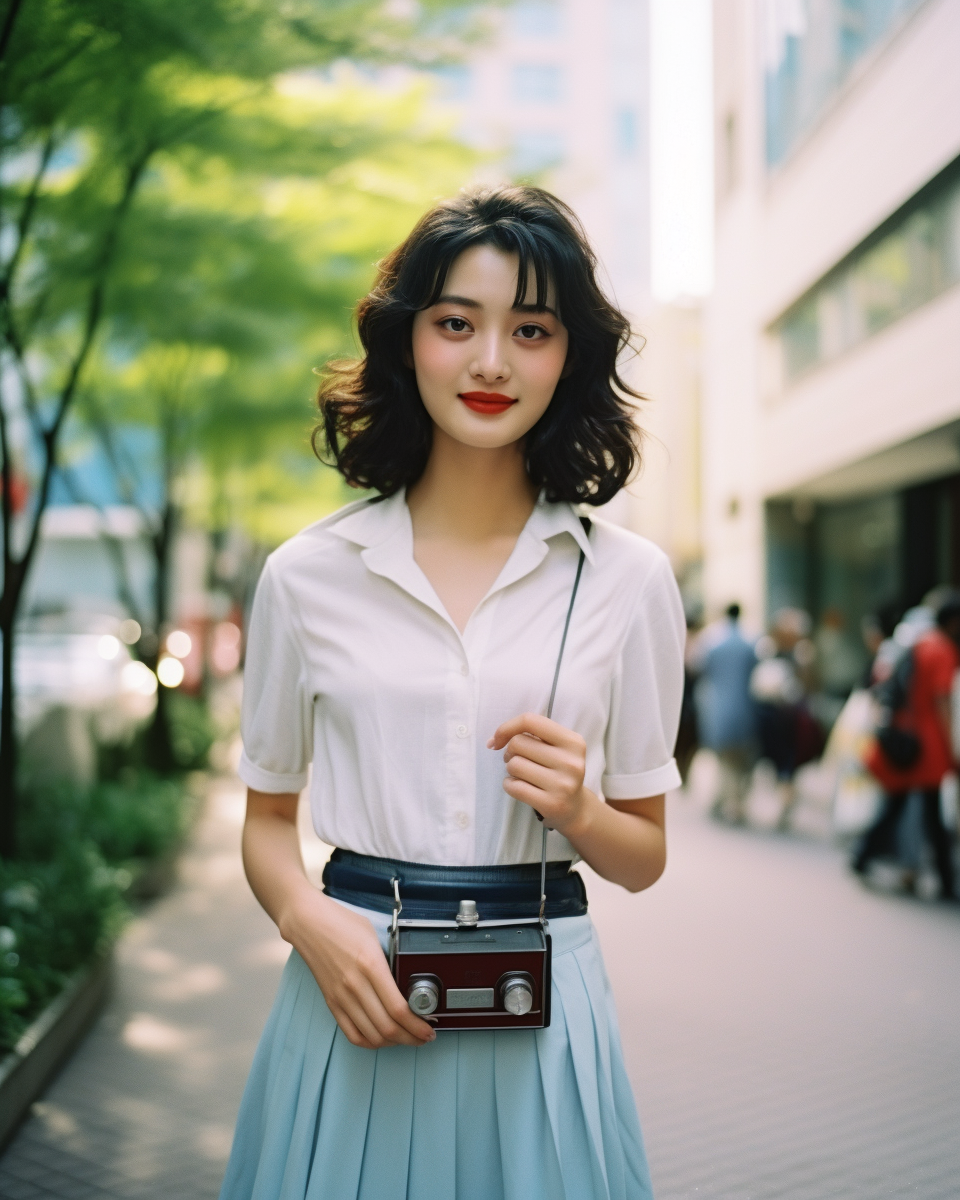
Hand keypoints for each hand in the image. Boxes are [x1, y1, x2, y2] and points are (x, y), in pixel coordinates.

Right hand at [283, 889, 435, 1049]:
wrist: (309, 923)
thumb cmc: (343, 923)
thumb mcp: (375, 937)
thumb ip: (390, 962)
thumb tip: (408, 985)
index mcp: (371, 965)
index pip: (398, 1008)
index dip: (417, 1026)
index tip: (429, 1029)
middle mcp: (355, 985)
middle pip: (387, 1027)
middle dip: (411, 1038)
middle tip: (424, 1036)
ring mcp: (341, 996)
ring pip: (371, 1035)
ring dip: (393, 1042)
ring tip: (407, 1038)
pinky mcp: (331, 1002)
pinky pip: (352, 1033)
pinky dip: (369, 1042)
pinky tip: (381, 1039)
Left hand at [487, 712, 594, 835]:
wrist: (575, 808)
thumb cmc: (558, 771)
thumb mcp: (556, 747)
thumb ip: (532, 734)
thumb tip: (493, 741)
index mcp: (572, 741)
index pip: (530, 721)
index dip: (507, 728)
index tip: (497, 740)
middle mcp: (570, 761)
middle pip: (518, 743)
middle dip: (510, 752)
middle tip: (518, 760)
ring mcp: (563, 784)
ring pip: (514, 765)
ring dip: (511, 769)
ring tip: (522, 774)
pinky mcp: (552, 804)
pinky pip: (514, 787)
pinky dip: (509, 785)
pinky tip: (519, 787)